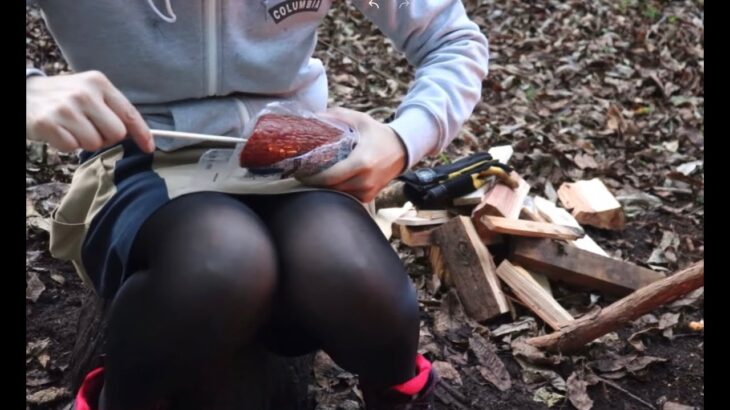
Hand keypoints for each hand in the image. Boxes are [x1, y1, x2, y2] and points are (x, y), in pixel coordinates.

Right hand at [26, 70, 153, 152]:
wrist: (25, 93)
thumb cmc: (65, 97)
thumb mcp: (91, 92)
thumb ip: (114, 109)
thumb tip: (138, 134)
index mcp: (98, 83)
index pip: (129, 114)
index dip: (142, 134)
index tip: (149, 147)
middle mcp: (83, 93)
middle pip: (116, 134)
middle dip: (107, 137)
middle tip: (90, 128)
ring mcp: (65, 108)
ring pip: (95, 143)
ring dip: (85, 141)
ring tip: (72, 128)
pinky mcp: (48, 123)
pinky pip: (72, 147)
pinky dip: (67, 144)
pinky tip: (59, 131)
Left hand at [298, 107, 406, 202]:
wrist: (402, 150)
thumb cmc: (379, 134)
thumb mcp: (360, 120)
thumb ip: (337, 116)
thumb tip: (313, 116)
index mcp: (362, 162)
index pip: (330, 177)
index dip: (311, 177)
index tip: (299, 172)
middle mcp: (365, 180)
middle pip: (331, 189)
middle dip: (315, 183)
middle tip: (302, 174)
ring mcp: (367, 191)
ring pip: (337, 195)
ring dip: (325, 188)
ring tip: (314, 178)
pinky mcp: (368, 197)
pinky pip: (346, 197)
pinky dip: (336, 191)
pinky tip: (330, 182)